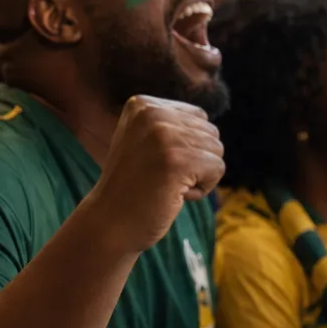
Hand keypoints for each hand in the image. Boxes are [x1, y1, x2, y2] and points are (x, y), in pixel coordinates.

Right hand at [92, 96, 224, 253]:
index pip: (198, 117)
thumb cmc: (131, 187)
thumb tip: (207, 120)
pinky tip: (171, 195)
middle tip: (158, 177)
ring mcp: (164, 136)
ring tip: (163, 185)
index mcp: (142, 104)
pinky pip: (217, 169)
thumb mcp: (143, 141)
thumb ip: (170, 124)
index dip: (185, 147)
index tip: (153, 162)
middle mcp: (152, 113)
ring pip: (216, 151)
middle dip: (194, 161)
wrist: (109, 223)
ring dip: (197, 176)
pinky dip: (201, 189)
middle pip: (211, 132)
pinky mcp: (178, 160)